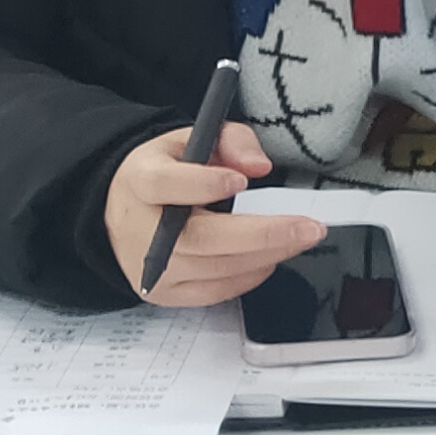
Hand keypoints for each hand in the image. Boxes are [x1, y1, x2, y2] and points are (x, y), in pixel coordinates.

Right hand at [104, 120, 314, 308]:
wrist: (126, 212)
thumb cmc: (169, 173)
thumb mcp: (195, 141)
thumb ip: (232, 142)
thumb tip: (258, 166)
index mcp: (140, 181)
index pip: (165, 184)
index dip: (203, 184)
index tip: (241, 182)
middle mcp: (139, 230)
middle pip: (199, 237)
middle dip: (261, 234)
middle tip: (309, 228)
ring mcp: (150, 268)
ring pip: (214, 268)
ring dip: (266, 254)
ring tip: (301, 238)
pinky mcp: (166, 293)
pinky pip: (215, 291)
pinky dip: (250, 275)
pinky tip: (272, 256)